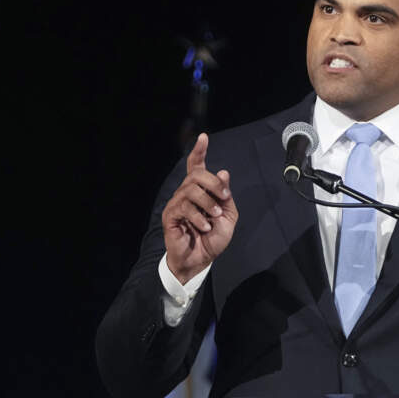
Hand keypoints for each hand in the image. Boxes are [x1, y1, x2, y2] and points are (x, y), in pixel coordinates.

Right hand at [161, 133, 238, 283]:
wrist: (201, 260)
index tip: (203, 137)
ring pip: (190, 190)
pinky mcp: (170, 216)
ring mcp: (177, 204)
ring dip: (207, 202)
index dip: (199, 151)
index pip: (196, 166)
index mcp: (201, 191)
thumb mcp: (227, 216)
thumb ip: (225, 196)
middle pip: (196, 175)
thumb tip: (222, 172)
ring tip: (213, 217)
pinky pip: (183, 207)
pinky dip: (198, 217)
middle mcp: (186, 194)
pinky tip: (204, 227)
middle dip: (214, 184)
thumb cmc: (213, 238)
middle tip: (224, 198)